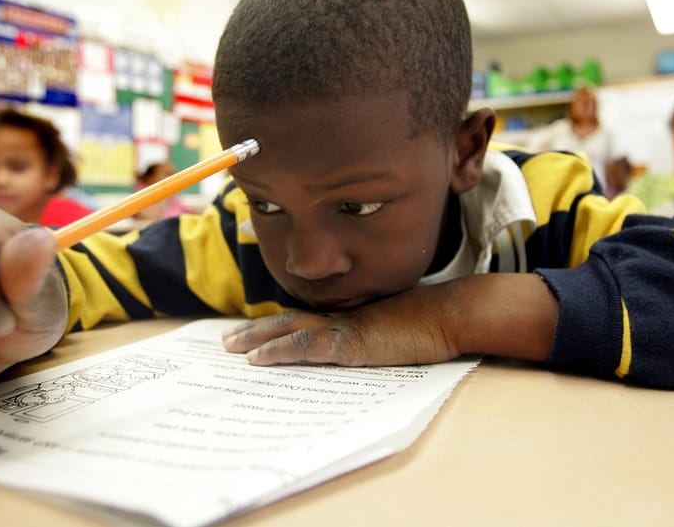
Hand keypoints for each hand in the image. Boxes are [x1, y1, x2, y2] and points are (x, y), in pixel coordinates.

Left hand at [222, 273, 557, 366]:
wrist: (447, 313)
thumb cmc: (425, 323)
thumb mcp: (388, 330)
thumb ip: (367, 335)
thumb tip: (353, 348)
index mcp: (346, 316)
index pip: (302, 320)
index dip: (274, 327)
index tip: (250, 334)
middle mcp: (339, 319)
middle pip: (287, 322)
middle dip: (255, 332)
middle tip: (227, 341)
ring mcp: (344, 329)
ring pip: (290, 332)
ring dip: (258, 339)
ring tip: (233, 348)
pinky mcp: (352, 344)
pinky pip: (309, 347)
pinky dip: (281, 351)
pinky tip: (260, 358)